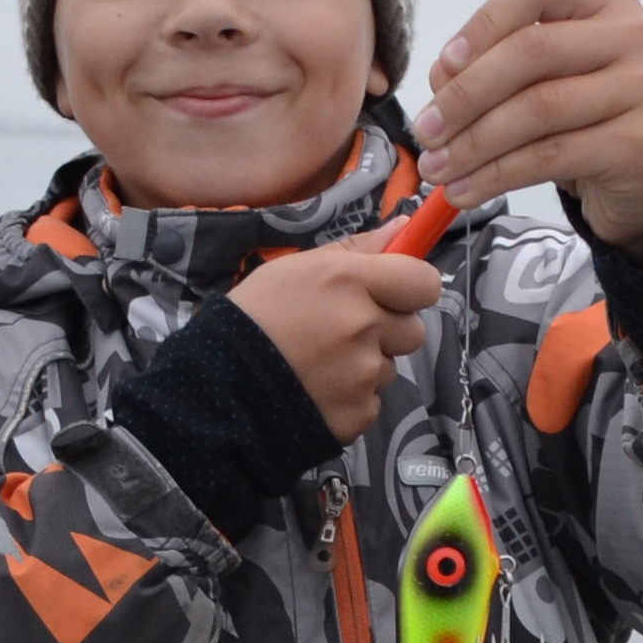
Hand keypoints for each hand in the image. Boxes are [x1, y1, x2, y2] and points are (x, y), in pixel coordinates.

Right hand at [230, 245, 442, 439]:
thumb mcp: (295, 269)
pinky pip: (370, 401)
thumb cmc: (253, 319)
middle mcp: (364, 326)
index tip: (392, 294)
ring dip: (365, 365)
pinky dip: (350, 398)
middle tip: (344, 332)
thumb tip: (402, 228)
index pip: (424, 282)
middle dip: (387, 330)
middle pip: (413, 329)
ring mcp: (364, 375)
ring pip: (388, 367)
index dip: (412, 288)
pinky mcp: (359, 414)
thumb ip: (355, 250)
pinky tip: (316, 391)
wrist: (218, 392)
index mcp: (350, 281)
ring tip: (320, 365)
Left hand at [415, 0, 642, 264]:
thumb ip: (498, 65)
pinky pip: (552, 156)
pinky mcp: (642, 146)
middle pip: (531, 51)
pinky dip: (498, 176)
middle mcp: (636, 36)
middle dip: (465, 95)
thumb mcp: (550, 80)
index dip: (482, 22)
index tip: (442, 68)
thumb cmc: (592, 122)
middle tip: (425, 132)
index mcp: (607, 3)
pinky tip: (467, 190)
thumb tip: (442, 77)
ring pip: (538, 110)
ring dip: (474, 144)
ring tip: (438, 169)